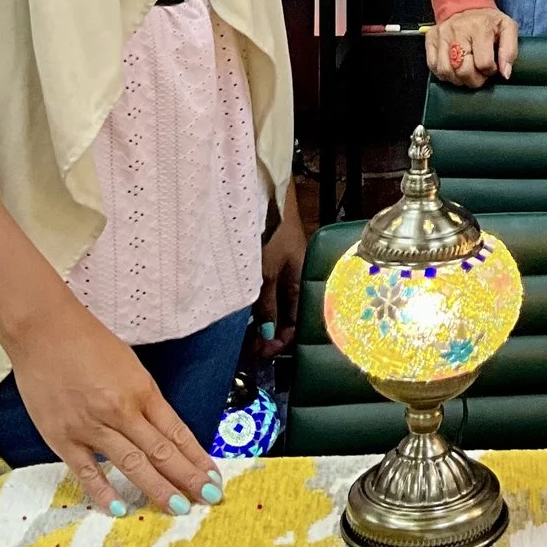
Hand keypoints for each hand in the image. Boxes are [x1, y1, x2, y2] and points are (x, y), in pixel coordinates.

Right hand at [3, 297, 221, 515]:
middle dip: (187, 478)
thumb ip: (143, 400)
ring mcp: (92, 426)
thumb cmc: (87, 342)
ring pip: (132, 464)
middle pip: (161, 452)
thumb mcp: (129, 365)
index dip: (197, 457)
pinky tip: (118, 508)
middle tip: (209, 498)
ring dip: (157, 488)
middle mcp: (122, 410)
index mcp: (142, 390)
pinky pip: (87, 471)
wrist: (44, 330)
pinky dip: (102, 491)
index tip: (212, 476)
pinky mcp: (62, 437)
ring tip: (178, 507)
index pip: (177, 432)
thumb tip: (159, 432)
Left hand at [251, 196, 306, 359]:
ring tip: (245, 334)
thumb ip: (267, 303)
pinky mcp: (269, 260)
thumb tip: (268, 334)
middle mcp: (295, 276)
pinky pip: (267, 290)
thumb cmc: (269, 231)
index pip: (298, 320)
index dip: (282, 339)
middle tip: (252, 349)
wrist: (265, 194)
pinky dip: (259, 303)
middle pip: (286, 313)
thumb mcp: (265, 272)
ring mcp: (282, 267)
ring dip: (263, 320)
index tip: (264, 352)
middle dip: (271, 333)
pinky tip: (246, 310)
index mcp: (301, 279)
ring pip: (275, 303)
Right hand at [423, 7, 515, 88]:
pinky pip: (433, 67)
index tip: (491, 67)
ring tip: (466, 72)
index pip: (483, 63)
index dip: (490, 71)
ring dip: (458, 79)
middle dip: (474, 80)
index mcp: (480, 27)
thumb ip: (510, 51)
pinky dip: (444, 74)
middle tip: (479, 75)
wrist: (467, 5)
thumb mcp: (508, 29)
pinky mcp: (430, 38)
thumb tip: (505, 73)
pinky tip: (454, 68)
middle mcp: (458, 30)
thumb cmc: (488, 21)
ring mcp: (441, 34)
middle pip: (463, 70)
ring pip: (446, 71)